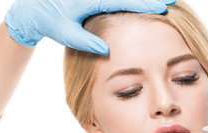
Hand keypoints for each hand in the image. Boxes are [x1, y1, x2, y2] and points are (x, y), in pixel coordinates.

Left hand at [5, 0, 175, 54]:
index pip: (124, 1)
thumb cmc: (51, 21)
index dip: (144, 4)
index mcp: (91, 0)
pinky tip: (143, 4)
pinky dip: (133, 2)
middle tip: (171, 0)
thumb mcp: (66, 34)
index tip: (162, 7)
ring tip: (163, 2)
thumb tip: (107, 51)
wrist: (35, 8)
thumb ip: (85, 42)